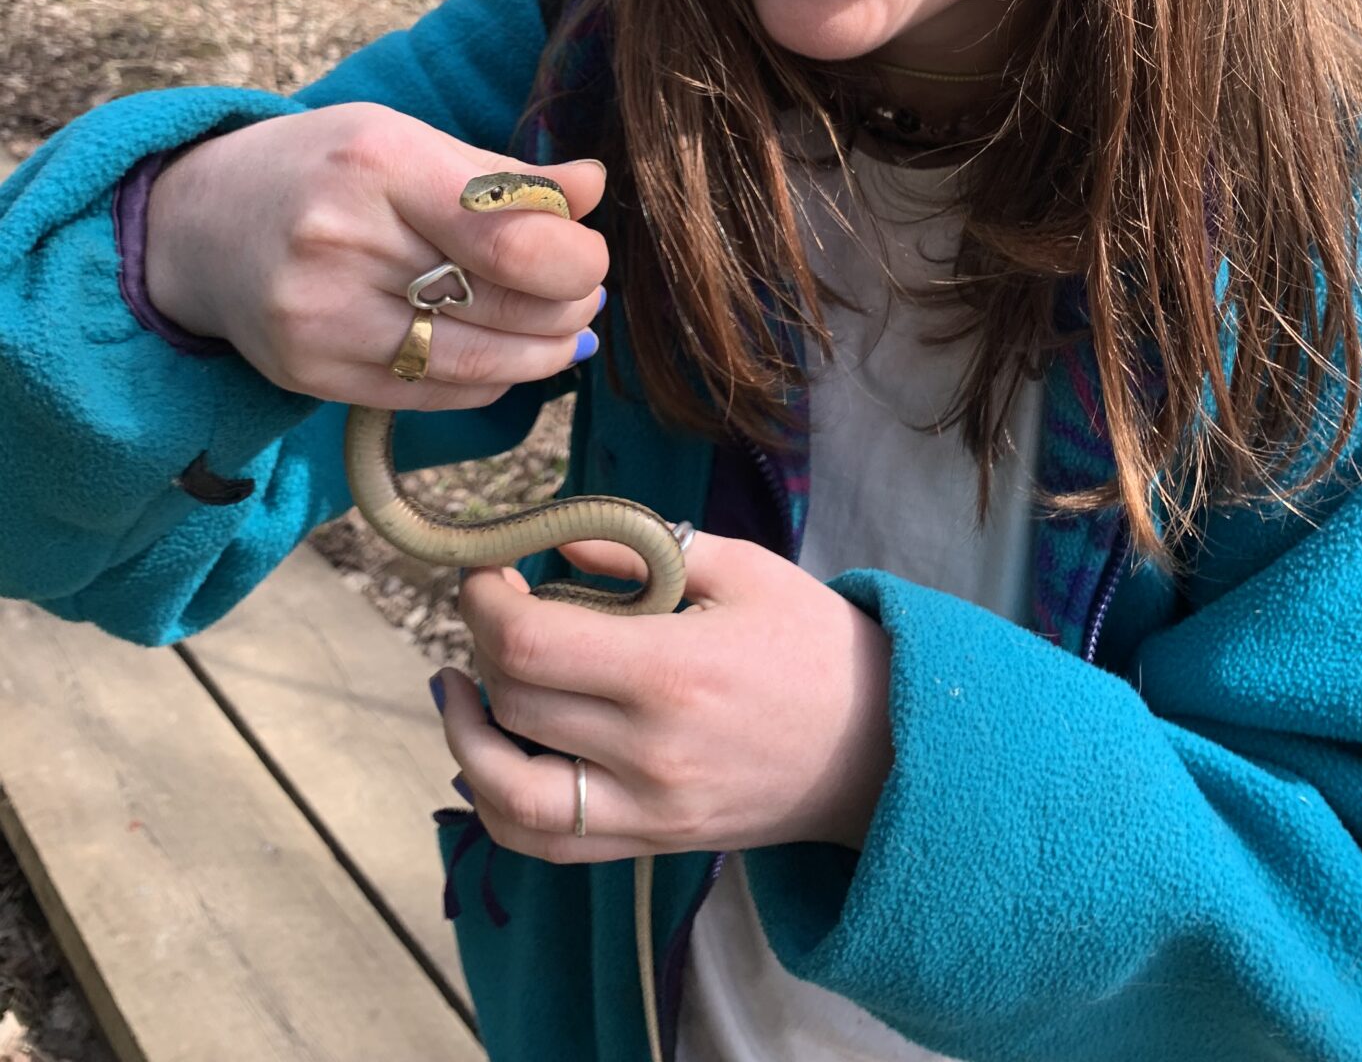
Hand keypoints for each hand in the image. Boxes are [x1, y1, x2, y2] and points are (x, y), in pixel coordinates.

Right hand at [144, 103, 607, 409]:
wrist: (200, 225)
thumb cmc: (323, 170)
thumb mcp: (404, 140)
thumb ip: (501, 174)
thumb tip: (595, 186)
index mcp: (378, 164)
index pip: (510, 236)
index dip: (575, 258)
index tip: (590, 253)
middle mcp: (342, 242)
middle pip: (500, 301)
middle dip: (568, 304)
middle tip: (586, 295)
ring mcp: (320, 316)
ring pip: (474, 361)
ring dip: (541, 354)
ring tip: (566, 333)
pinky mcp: (310, 373)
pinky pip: (431, 394)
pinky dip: (487, 380)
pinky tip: (507, 358)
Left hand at [434, 531, 893, 861]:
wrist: (880, 749)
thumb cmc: (812, 643)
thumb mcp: (741, 568)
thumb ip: (641, 547)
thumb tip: (553, 541)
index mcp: (673, 671)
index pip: (529, 646)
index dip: (485, 601)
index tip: (488, 567)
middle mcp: (650, 752)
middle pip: (512, 705)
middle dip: (481, 644)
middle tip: (495, 605)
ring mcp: (647, 810)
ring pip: (507, 794)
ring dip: (465, 736)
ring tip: (458, 685)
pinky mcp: (650, 842)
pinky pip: (545, 841)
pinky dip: (497, 802)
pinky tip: (492, 750)